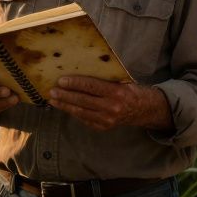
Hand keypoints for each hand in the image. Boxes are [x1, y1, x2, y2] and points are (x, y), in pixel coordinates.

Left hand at [48, 76, 171, 131]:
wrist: (143, 110)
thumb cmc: (130, 90)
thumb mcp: (122, 80)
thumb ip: (105, 78)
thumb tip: (80, 69)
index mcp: (116, 92)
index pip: (91, 86)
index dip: (75, 83)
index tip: (61, 80)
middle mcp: (111, 108)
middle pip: (83, 101)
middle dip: (65, 95)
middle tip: (52, 91)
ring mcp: (107, 120)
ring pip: (81, 112)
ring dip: (65, 106)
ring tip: (53, 100)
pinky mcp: (103, 127)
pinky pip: (84, 119)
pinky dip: (73, 113)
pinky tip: (65, 107)